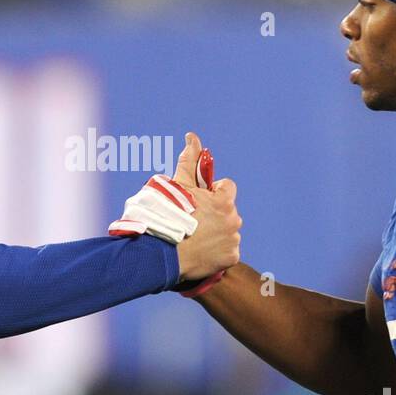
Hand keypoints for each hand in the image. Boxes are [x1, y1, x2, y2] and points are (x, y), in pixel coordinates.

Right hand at [171, 134, 240, 282]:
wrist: (161, 253)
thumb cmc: (167, 215)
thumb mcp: (177, 185)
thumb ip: (189, 161)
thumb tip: (192, 137)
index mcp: (224, 200)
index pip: (227, 187)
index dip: (212, 192)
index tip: (198, 200)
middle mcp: (234, 219)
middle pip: (228, 210)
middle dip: (214, 214)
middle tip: (192, 221)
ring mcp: (233, 239)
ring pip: (228, 230)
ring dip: (216, 232)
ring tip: (194, 237)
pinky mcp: (231, 257)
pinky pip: (228, 250)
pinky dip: (217, 251)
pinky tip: (201, 251)